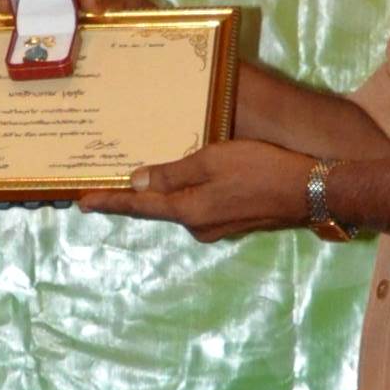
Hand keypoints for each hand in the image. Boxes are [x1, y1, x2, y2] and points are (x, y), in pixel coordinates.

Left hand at [79, 138, 315, 240]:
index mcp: (188, 211)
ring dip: (162, 194)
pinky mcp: (230, 223)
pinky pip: (197, 207)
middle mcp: (196, 226)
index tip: (82, 203)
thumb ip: (173, 174)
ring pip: (179, 207)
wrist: (308, 191)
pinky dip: (185, 195)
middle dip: (132, 198)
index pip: (139, 207)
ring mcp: (214, 228)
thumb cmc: (259, 168)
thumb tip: (136, 183)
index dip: (110, 202)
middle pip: (156, 209)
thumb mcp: (212, 161)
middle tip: (104, 185)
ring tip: (141, 176)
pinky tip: (184, 180)